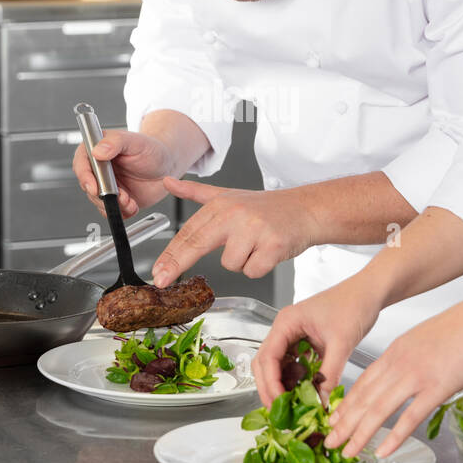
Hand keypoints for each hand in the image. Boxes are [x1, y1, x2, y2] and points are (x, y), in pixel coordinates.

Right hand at [72, 129, 176, 218]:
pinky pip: (111, 211)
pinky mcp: (115, 200)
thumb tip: (98, 151)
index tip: (94, 187)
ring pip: (98, 201)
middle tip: (120, 195)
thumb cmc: (151, 150)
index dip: (85, 176)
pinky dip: (122, 212)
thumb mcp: (135, 141)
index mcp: (97, 150)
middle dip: (103, 195)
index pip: (81, 163)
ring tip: (130, 199)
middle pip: (87, 186)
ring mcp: (106, 186)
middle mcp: (99, 169)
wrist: (166, 167)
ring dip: (114, 204)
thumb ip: (115, 142)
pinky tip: (132, 204)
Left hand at [150, 178, 320, 287]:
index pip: (189, 232)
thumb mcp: (228, 195)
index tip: (157, 271)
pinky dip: (259, 267)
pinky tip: (268, 252)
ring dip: (242, 262)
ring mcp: (254, 229)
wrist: (306, 209)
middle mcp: (235, 214)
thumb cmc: (266, 208)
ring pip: (230, 264)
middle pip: (197, 244)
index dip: (169, 254)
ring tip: (255, 246)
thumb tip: (167, 182)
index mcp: (221, 204)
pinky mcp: (273, 245)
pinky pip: (253, 271)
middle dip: (176, 265)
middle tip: (162, 280)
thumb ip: (195, 192)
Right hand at [254, 277, 380, 405]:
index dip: (270, 383)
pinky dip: (296, 379)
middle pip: (265, 363)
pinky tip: (305, 391)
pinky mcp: (304, 341)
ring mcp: (293, 334)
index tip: (279, 403)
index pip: (268, 357)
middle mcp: (285, 328)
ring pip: (277, 365)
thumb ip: (329, 373)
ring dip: (282, 385)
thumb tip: (320, 401)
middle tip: (280, 411)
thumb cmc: (354, 305)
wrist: (370, 291)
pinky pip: (293, 364)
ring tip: (292, 405)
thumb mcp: (342, 342)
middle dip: (270, 387)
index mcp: (287, 322)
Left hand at [324, 301, 462, 460]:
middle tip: (329, 440)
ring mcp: (416, 376)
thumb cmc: (462, 329)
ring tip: (348, 451)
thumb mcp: (424, 338)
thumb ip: (410, 357)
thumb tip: (404, 375)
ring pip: (379, 409)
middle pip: (364, 398)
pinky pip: (410, 417)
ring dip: (360, 434)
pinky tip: (382, 450)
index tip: (334, 418)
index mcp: (395, 351)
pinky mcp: (436, 388)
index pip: (362, 381)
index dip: (346, 403)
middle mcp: (399, 363)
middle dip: (343, 423)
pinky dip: (393, 437)